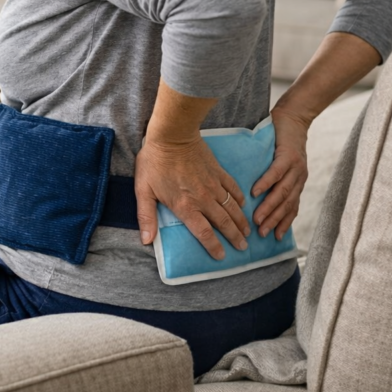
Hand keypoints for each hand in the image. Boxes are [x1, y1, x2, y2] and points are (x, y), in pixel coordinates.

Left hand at [135, 137, 250, 259]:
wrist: (172, 135)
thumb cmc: (154, 162)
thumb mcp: (143, 190)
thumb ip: (146, 217)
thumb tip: (146, 241)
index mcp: (185, 206)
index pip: (204, 233)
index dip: (214, 247)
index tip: (221, 256)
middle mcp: (203, 199)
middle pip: (223, 223)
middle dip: (234, 237)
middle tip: (243, 248)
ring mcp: (213, 185)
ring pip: (232, 208)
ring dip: (241, 221)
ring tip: (248, 232)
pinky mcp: (218, 171)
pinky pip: (233, 188)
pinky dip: (239, 199)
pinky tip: (243, 205)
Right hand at [250, 108, 310, 239]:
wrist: (293, 118)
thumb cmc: (282, 142)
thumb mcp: (282, 165)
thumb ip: (275, 181)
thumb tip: (258, 198)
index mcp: (297, 183)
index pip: (292, 208)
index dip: (284, 223)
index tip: (275, 238)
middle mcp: (299, 178)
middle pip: (287, 205)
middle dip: (274, 221)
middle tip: (261, 233)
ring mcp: (296, 168)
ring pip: (282, 192)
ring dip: (269, 208)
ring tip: (256, 219)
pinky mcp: (288, 155)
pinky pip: (276, 173)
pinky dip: (266, 184)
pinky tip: (255, 193)